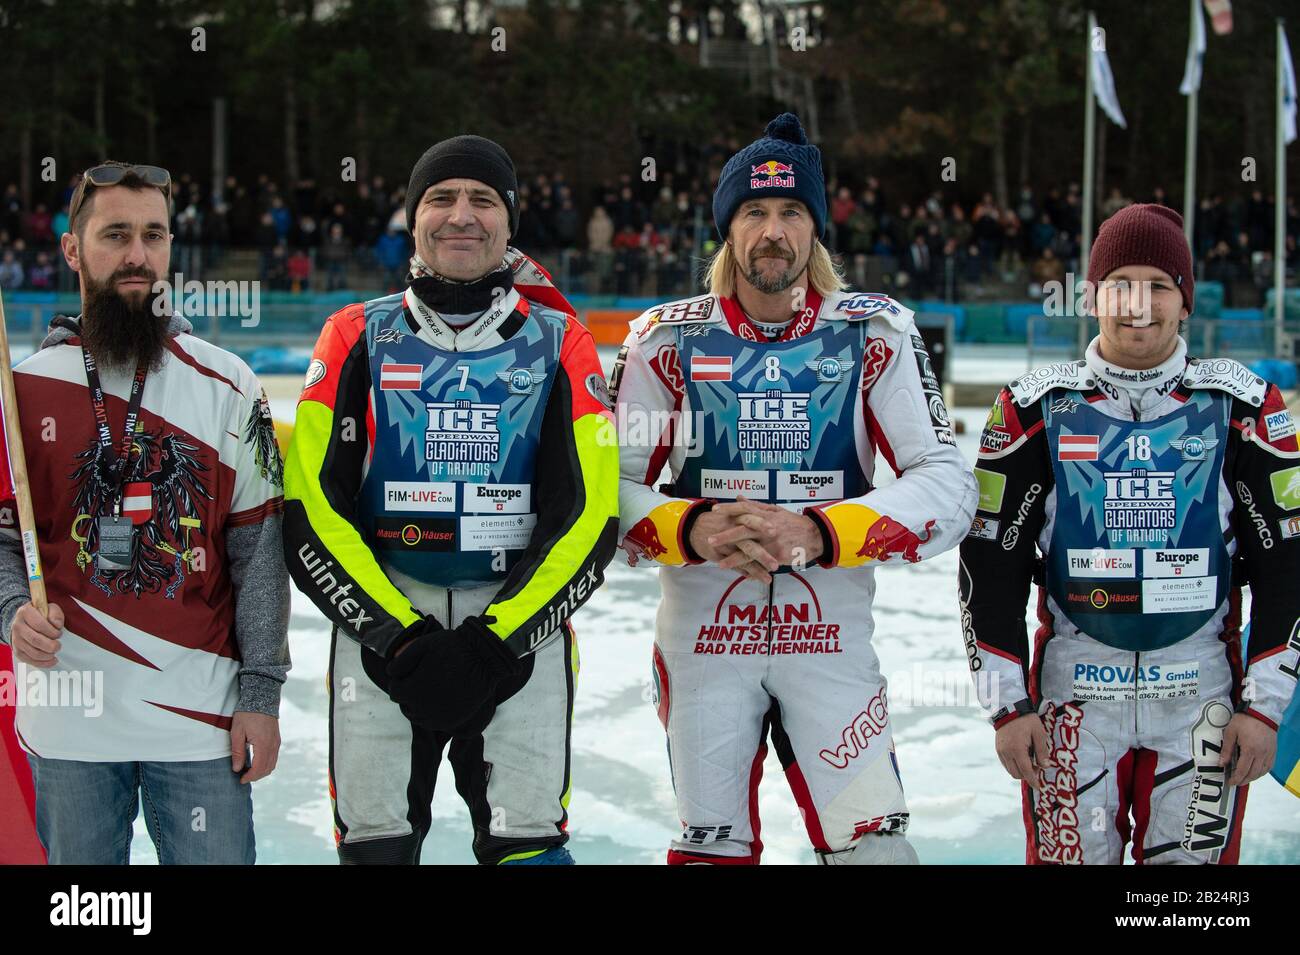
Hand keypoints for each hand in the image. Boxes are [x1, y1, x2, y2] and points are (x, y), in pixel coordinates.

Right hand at [11, 602, 63, 667]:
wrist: (27, 622)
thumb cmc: (42, 615)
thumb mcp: (50, 608)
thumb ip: (56, 614)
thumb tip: (57, 625)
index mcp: (25, 612)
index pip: (39, 624)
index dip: (52, 631)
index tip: (59, 634)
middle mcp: (18, 626)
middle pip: (35, 640)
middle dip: (50, 645)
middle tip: (58, 646)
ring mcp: (16, 639)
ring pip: (32, 652)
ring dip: (47, 655)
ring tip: (55, 652)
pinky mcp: (17, 651)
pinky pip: (29, 660)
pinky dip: (42, 663)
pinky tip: (52, 661)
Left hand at [231, 711, 280, 783]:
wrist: (262, 698)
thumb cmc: (247, 714)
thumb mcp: (237, 732)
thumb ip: (237, 752)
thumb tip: (237, 769)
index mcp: (263, 744)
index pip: (259, 768)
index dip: (250, 777)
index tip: (240, 780)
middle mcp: (273, 745)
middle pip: (267, 768)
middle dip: (256, 776)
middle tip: (243, 777)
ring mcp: (277, 742)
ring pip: (272, 764)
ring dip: (262, 771)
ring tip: (249, 771)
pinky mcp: (277, 739)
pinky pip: (274, 757)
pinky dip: (266, 763)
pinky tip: (256, 762)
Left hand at [386, 618, 521, 730]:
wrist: (485, 658)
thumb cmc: (453, 648)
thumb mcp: (422, 646)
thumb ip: (401, 661)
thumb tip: (390, 673)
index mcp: (412, 691)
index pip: (394, 692)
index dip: (399, 681)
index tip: (408, 673)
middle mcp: (423, 709)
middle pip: (406, 706)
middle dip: (409, 694)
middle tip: (421, 680)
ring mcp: (439, 718)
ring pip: (419, 717)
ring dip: (420, 705)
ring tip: (431, 689)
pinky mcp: (453, 721)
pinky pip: (435, 722)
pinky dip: (434, 713)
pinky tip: (441, 699)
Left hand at [712, 499, 824, 567]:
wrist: (815, 536)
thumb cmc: (794, 523)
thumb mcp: (776, 510)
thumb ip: (755, 506)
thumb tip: (738, 497)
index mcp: (766, 514)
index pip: (745, 509)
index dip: (729, 509)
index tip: (715, 511)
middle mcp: (768, 527)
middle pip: (743, 530)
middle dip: (725, 535)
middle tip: (710, 539)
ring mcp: (773, 542)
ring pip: (750, 550)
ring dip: (734, 558)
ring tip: (720, 564)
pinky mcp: (778, 555)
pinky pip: (762, 563)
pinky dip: (751, 569)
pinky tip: (741, 574)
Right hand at [994, 713, 1051, 791]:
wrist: (1009, 708)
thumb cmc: (1027, 720)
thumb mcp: (1039, 734)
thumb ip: (1042, 752)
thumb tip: (1045, 766)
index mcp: (1018, 750)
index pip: (1026, 772)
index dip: (1033, 781)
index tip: (1039, 787)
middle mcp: (1007, 753)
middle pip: (1017, 774)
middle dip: (1028, 775)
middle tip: (1037, 767)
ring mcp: (1001, 751)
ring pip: (1010, 770)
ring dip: (1020, 771)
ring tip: (1029, 761)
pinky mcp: (998, 749)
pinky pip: (1006, 763)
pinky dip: (1014, 765)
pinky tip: (1021, 757)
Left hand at [1220, 713, 1275, 786]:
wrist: (1261, 712)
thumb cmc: (1243, 721)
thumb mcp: (1230, 733)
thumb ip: (1226, 750)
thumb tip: (1221, 764)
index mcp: (1250, 750)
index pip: (1243, 770)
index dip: (1236, 778)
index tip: (1230, 782)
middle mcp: (1261, 755)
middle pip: (1253, 774)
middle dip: (1243, 780)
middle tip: (1235, 783)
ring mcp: (1269, 753)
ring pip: (1262, 772)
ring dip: (1253, 778)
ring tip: (1244, 779)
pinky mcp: (1273, 751)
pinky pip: (1269, 766)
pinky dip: (1262, 772)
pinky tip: (1256, 772)